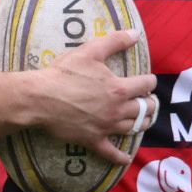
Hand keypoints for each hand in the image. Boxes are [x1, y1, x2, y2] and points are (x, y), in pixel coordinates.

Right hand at [31, 29, 158, 165]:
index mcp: (120, 88)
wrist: (41, 98)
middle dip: (149, 104)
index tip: (148, 81)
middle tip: (147, 101)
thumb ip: (114, 41)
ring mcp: (106, 127)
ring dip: (142, 124)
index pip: (146, 85)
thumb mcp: (90, 51)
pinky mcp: (93, 140)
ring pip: (133, 128)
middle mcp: (117, 110)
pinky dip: (120, 157)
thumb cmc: (65, 73)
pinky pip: (111, 152)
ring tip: (143, 120)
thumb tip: (135, 33)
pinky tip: (126, 158)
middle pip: (144, 109)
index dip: (149, 81)